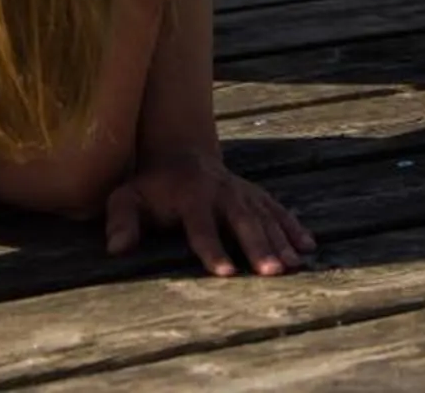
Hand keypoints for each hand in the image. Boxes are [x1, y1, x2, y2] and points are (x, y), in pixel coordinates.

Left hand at [103, 146, 315, 277]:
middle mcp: (221, 192)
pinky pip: (278, 210)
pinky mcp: (256, 195)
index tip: (226, 272)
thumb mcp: (126, 197)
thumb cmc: (150, 186)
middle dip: (258, 246)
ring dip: (281, 240)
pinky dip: (293, 227)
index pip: (201, 226)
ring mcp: (242, 192)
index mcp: (190, 196)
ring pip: (264, 217)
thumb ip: (121, 220)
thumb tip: (116, 249)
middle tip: (272, 272)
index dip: (212, 249)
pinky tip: (308, 247)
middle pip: (242, 221)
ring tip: (294, 265)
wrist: (180, 152)